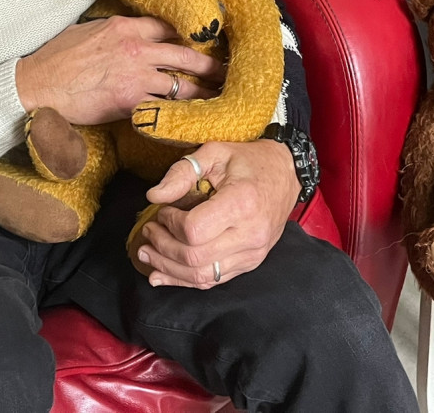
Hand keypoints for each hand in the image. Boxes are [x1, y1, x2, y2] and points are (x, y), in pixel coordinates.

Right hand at [15, 15, 223, 123]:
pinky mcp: (130, 101)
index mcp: (126, 27)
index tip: (207, 41)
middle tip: (229, 71)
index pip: (170, 27)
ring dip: (204, 93)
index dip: (191, 35)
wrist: (35, 86)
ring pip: (182, 84)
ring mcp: (136, 75)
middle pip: (186, 54)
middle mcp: (137, 48)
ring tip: (221, 98)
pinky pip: (163, 109)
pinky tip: (194, 120)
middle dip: (211, 64)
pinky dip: (180, 115)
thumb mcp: (89, 31)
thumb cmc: (56, 59)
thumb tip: (133, 31)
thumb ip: (117, 30)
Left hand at [136, 139, 298, 287]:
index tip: (163, 211)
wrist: (286, 174)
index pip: (195, 229)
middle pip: (194, 257)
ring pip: (202, 275)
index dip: (170, 223)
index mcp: (242, 203)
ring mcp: (253, 253)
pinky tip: (162, 275)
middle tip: (147, 232)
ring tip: (147, 254)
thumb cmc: (250, 161)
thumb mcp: (215, 152)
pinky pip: (214, 280)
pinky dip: (184, 280)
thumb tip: (154, 196)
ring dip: (168, 268)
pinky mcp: (251, 262)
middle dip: (163, 247)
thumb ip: (183, 172)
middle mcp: (251, 233)